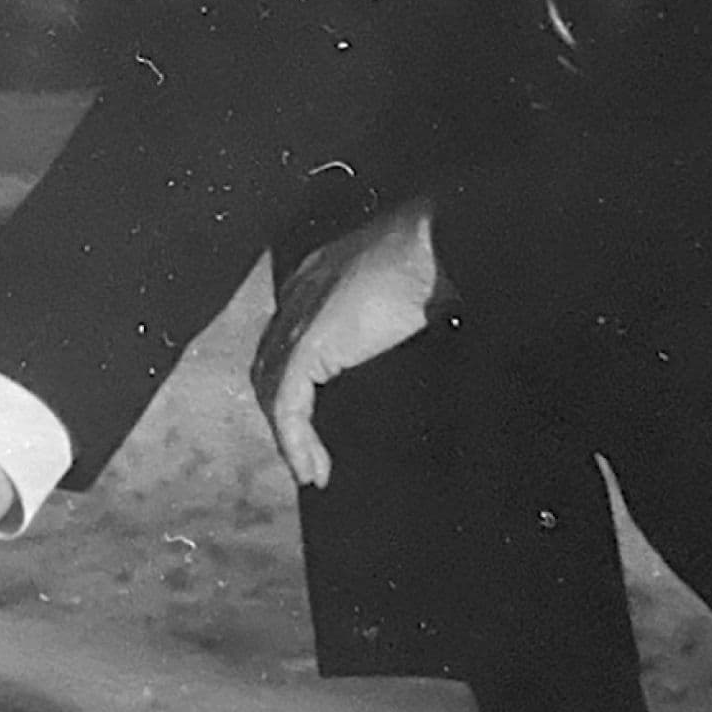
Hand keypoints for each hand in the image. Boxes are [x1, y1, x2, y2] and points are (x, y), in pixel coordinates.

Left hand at [251, 198, 444, 487]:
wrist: (438, 240)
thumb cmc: (439, 260)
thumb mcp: (409, 296)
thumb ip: (393, 323)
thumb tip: (417, 348)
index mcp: (317, 280)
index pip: (289, 341)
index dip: (296, 385)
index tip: (315, 422)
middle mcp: (299, 296)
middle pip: (272, 367)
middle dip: (286, 417)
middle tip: (310, 459)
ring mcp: (300, 317)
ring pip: (275, 390)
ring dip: (290, 437)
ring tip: (313, 471)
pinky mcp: (310, 341)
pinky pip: (288, 402)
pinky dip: (295, 440)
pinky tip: (312, 468)